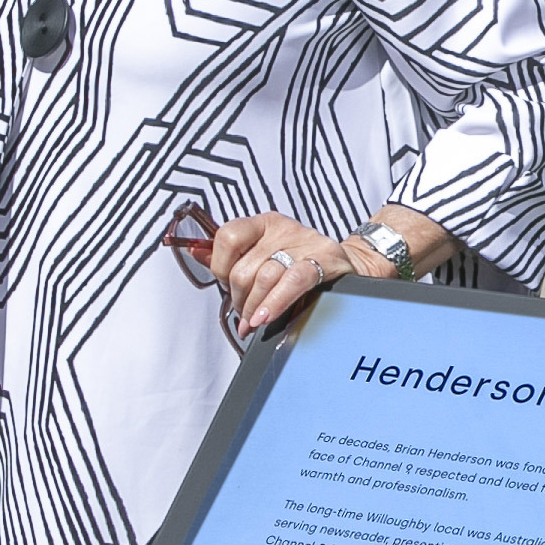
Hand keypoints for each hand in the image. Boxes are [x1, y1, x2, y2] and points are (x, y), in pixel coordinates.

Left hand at [196, 212, 381, 335]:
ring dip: (255, 308)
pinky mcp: (324, 260)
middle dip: (239, 299)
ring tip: (258, 320)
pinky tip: (266, 317)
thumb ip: (231, 259)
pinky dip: (275, 302)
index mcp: (263, 224)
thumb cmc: (301, 266)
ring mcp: (305, 242)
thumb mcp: (263, 258)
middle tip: (246, 313)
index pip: (227, 236)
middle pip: (244, 267)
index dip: (220, 267)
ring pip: (264, 277)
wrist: (349, 267)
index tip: (226, 286)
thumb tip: (195, 254)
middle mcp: (283, 228)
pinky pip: (292, 281)